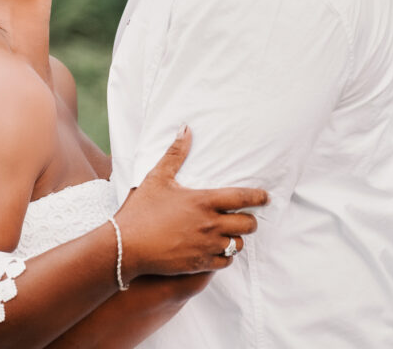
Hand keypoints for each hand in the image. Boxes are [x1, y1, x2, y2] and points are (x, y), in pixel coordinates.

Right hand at [114, 126, 267, 280]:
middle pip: (247, 224)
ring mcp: (206, 247)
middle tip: (247, 216)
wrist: (127, 246)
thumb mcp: (158, 176)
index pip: (242, 198)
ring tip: (231, 233)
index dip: (258, 197)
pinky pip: (225, 263)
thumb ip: (176, 153)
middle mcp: (210, 225)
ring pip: (238, 245)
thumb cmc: (142, 209)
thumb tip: (186, 128)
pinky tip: (218, 250)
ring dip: (237, 238)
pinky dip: (226, 256)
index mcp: (204, 201)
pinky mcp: (199, 265)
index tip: (266, 197)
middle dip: (251, 220)